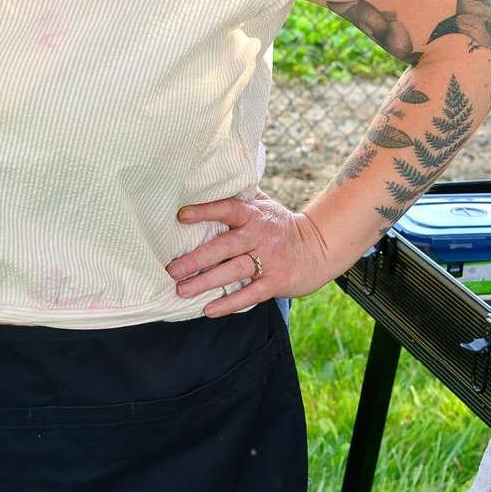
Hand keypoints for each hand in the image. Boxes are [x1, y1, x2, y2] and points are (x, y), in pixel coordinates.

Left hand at [164, 192, 334, 318]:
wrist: (318, 247)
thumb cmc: (279, 225)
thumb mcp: (263, 205)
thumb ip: (239, 196)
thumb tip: (206, 182)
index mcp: (253, 214)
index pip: (227, 208)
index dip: (205, 211)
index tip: (181, 215)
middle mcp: (259, 237)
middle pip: (224, 247)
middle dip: (196, 259)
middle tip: (172, 269)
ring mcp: (268, 261)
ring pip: (233, 271)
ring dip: (206, 282)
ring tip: (181, 290)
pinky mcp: (276, 282)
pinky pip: (250, 295)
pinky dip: (229, 304)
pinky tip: (208, 310)